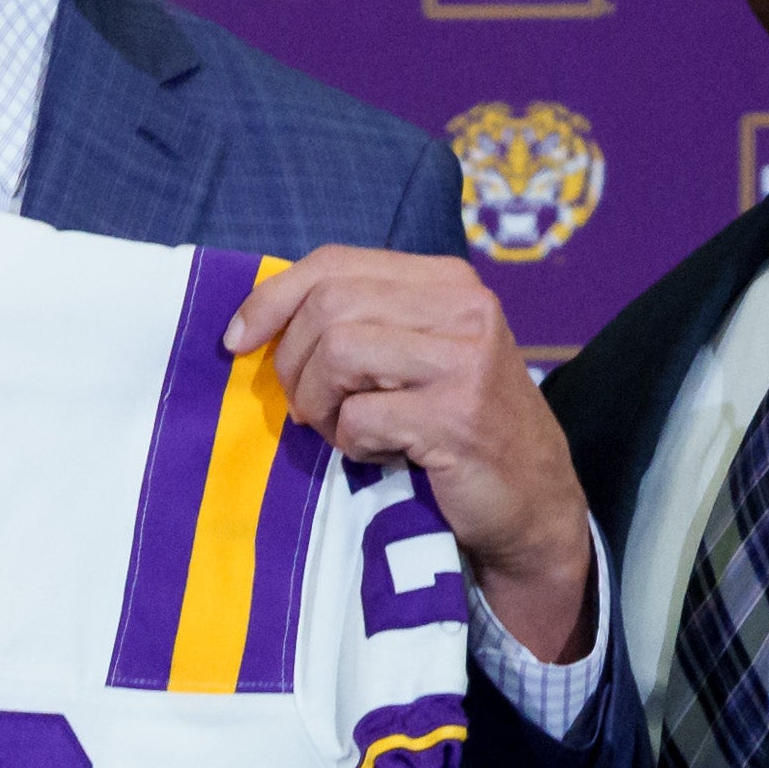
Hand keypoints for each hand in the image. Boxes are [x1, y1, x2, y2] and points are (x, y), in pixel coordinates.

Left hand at [225, 249, 595, 659]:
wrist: (532, 504)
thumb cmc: (457, 429)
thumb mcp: (416, 357)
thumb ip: (360, 323)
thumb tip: (259, 320)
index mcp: (446, 281)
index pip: (335, 263)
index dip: (272, 298)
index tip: (237, 340)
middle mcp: (463, 307)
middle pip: (328, 305)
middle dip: (293, 363)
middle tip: (305, 409)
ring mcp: (465, 360)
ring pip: (337, 352)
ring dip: (318, 404)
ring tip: (343, 432)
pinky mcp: (457, 417)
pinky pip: (360, 417)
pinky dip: (354, 445)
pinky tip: (383, 455)